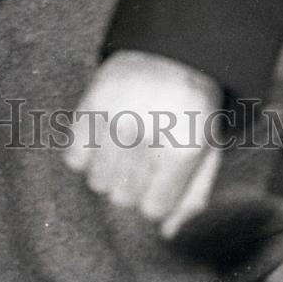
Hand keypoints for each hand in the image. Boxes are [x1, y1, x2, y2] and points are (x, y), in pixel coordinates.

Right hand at [64, 50, 221, 233]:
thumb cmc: (193, 105)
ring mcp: (114, 120)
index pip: (152, 209)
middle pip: (123, 199)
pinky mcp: (90, 106)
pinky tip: (101, 141)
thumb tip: (166, 232)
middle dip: (134, 187)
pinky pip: (74, 158)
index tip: (160, 178)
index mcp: (181, 148)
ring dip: (110, 174)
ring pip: (97, 183)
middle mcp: (145, 137)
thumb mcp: (208, 148)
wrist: (171, 49)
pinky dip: (85, 157)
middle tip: (142, 162)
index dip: (156, 197)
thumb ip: (192, 194)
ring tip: (123, 151)